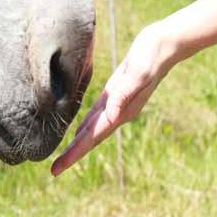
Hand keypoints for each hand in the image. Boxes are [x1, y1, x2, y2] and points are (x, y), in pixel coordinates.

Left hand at [51, 23, 174, 175]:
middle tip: (54, 170)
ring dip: (77, 144)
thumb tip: (110, 117)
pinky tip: (78, 132)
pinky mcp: (114, 93)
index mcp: (120, 111)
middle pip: (90, 138)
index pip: (92, 137)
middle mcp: (117, 112)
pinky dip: (85, 126)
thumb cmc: (150, 57)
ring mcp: (115, 104)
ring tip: (63, 158)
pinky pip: (95, 115)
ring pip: (92, 128)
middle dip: (72, 154)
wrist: (162, 45)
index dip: (75, 153)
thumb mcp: (138, 74)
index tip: (59, 167)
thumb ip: (124, 95)